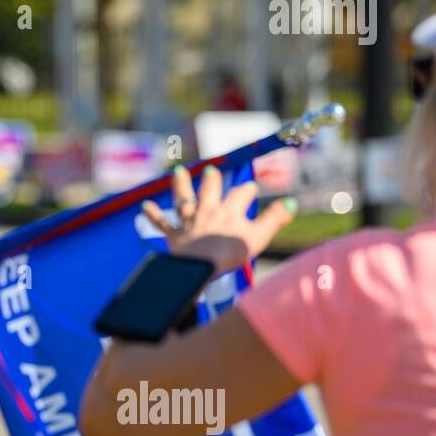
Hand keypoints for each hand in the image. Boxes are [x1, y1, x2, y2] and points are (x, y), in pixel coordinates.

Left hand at [141, 164, 297, 272]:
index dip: (247, 191)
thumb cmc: (231, 252)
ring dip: (180, 184)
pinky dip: (153, 214)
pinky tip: (144, 206)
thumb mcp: (259, 236)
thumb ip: (274, 219)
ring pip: (184, 199)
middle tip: (211, 171)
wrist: (202, 265)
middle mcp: (207, 211)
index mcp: (229, 211)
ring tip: (178, 171)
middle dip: (212, 180)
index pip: (241, 195)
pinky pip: (161, 222)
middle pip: (209, 190)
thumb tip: (291, 202)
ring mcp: (189, 221)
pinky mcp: (173, 234)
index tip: (251, 188)